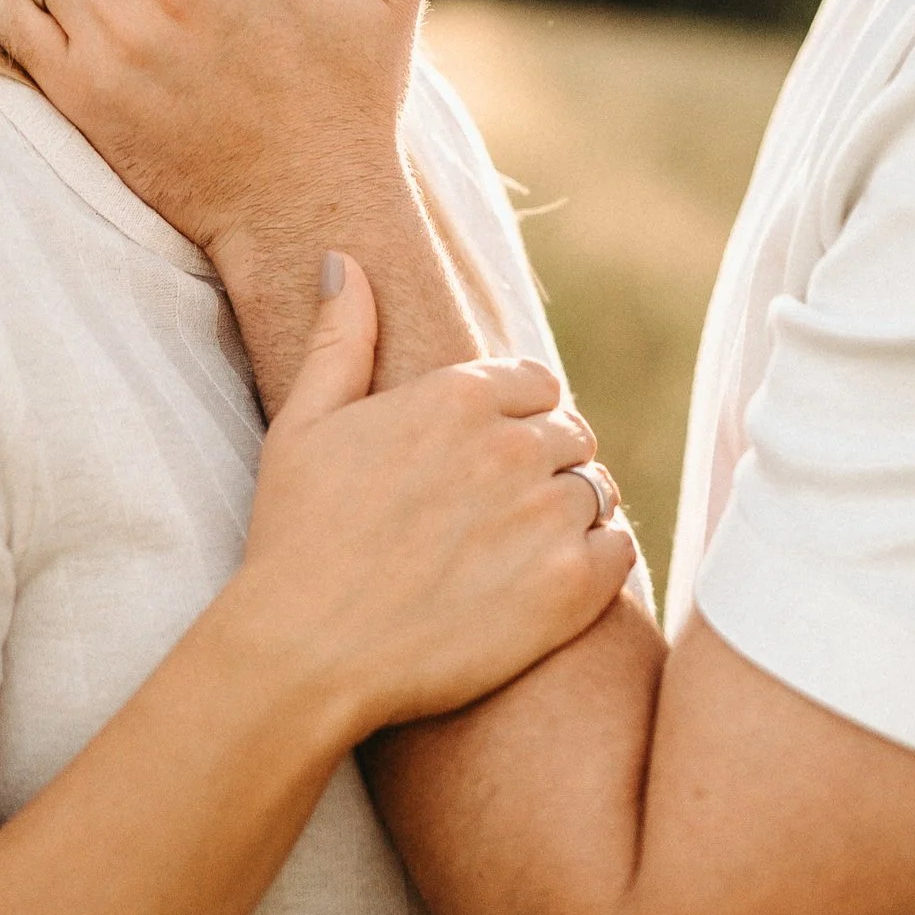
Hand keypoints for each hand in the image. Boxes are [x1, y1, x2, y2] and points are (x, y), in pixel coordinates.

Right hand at [228, 258, 638, 737]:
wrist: (305, 652)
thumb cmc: (295, 538)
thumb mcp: (303, 423)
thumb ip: (339, 338)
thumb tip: (343, 262)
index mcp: (458, 397)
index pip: (536, 383)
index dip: (521, 417)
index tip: (494, 455)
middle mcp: (513, 445)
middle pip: (571, 436)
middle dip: (547, 465)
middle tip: (507, 511)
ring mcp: (547, 517)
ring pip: (597, 492)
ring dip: (572, 514)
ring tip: (525, 550)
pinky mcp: (572, 588)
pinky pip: (619, 551)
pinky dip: (597, 561)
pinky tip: (552, 583)